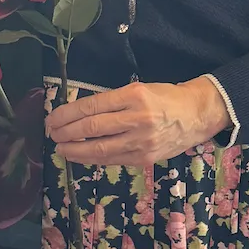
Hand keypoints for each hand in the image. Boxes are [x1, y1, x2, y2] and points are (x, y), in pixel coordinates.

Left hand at [47, 78, 228, 169]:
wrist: (196, 115)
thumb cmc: (165, 97)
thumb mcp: (139, 89)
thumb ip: (113, 101)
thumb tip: (79, 114)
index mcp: (133, 95)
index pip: (91, 106)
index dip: (67, 114)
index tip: (53, 118)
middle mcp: (137, 118)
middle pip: (91, 127)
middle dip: (65, 132)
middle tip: (51, 133)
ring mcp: (141, 141)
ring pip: (99, 148)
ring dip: (75, 150)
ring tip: (60, 148)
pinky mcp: (144, 158)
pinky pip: (112, 160)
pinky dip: (93, 159)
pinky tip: (81, 156)